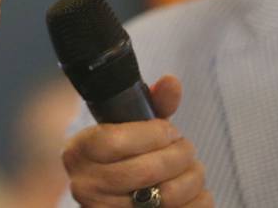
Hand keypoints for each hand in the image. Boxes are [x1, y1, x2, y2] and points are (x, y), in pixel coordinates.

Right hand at [62, 75, 212, 206]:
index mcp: (78, 152)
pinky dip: (198, 200)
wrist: (114, 194)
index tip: (169, 130)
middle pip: (146, 170)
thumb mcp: (131, 126)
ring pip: (166, 196)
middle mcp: (85, 186)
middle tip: (186, 148)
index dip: (152, 134)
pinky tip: (194, 191)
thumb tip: (172, 82)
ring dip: (192, 177)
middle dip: (179, 154)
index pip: (115, 141)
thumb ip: (152, 103)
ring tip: (192, 168)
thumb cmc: (126, 153)